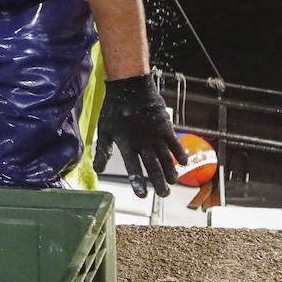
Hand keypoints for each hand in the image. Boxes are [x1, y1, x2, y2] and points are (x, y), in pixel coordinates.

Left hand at [91, 73, 186, 197]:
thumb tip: (97, 170)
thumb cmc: (114, 108)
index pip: (133, 168)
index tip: (142, 195)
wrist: (130, 86)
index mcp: (126, 144)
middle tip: (164, 195)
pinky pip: (175, 142)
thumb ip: (103, 151)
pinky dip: (180, 153)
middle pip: (153, 166)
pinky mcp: (165, 126)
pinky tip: (184, 163)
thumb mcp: (104, 130)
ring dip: (170, 171)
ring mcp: (156, 134)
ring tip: (173, 182)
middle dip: (158, 182)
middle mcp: (143, 142)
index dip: (138, 182)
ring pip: (166, 157)